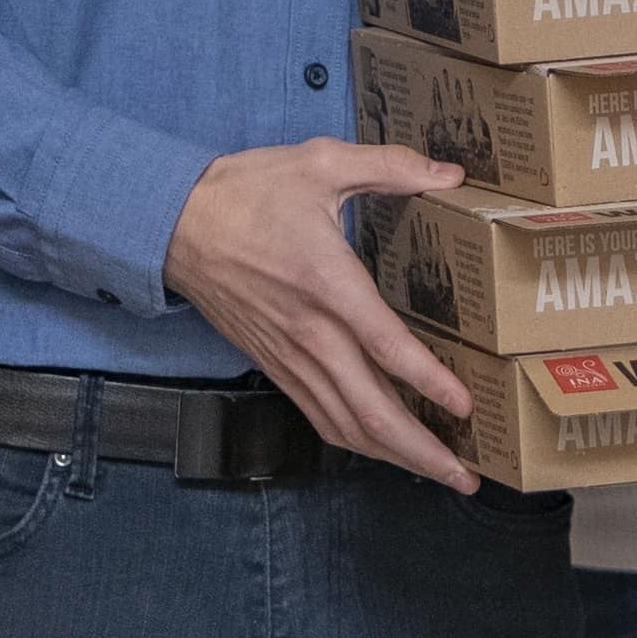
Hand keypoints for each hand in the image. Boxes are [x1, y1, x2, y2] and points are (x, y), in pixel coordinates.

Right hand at [166, 138, 477, 486]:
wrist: (170, 223)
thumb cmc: (246, 192)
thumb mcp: (320, 161)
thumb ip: (390, 166)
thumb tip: (451, 173)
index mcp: (328, 285)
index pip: (385, 346)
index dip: (428, 382)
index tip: (465, 407)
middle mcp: (310, 334)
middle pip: (369, 410)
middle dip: (421, 450)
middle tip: (466, 476)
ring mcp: (289, 356)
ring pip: (345, 425)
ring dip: (394, 456)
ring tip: (438, 472)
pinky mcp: (274, 365)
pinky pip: (319, 415)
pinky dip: (356, 439)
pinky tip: (385, 447)